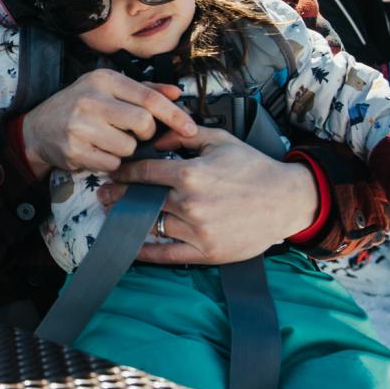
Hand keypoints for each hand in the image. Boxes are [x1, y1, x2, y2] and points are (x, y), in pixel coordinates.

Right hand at [20, 70, 197, 177]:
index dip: (174, 114)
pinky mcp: (75, 150)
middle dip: (146, 133)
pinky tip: (97, 151)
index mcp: (104, 80)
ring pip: (128, 146)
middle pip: (143, 122)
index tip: (190, 128)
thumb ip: (144, 90)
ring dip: (126, 149)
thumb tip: (177, 92)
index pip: (149, 98)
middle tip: (134, 132)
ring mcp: (80, 126)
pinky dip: (110, 162)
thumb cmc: (80, 105)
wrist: (39, 128)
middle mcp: (91, 99)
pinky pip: (111, 163)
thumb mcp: (108, 89)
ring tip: (109, 141)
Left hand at [99, 125, 318, 264]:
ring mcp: (197, 231)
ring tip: (115, 217)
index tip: (111, 173)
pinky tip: (132, 247)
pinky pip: (167, 254)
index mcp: (191, 174)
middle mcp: (190, 204)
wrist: (287, 200)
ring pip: (152, 226)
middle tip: (102, 195)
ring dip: (130, 221)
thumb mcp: (220, 141)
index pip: (143, 172)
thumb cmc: (254, 168)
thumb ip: (185, 134)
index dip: (123, 172)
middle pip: (141, 200)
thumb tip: (158, 137)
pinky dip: (146, 252)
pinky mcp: (206, 252)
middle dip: (118, 197)